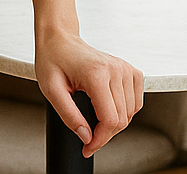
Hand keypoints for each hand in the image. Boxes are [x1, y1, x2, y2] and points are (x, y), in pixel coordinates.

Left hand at [34, 27, 143, 156]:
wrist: (60, 39)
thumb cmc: (53, 60)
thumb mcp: (51, 89)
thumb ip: (68, 115)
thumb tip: (86, 137)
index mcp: (96, 73)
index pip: (110, 120)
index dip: (100, 139)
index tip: (88, 147)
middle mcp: (116, 70)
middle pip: (121, 119)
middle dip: (104, 134)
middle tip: (87, 138)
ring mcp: (126, 69)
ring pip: (131, 114)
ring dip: (115, 124)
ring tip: (94, 121)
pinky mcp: (132, 71)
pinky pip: (136, 103)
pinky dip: (125, 112)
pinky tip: (108, 108)